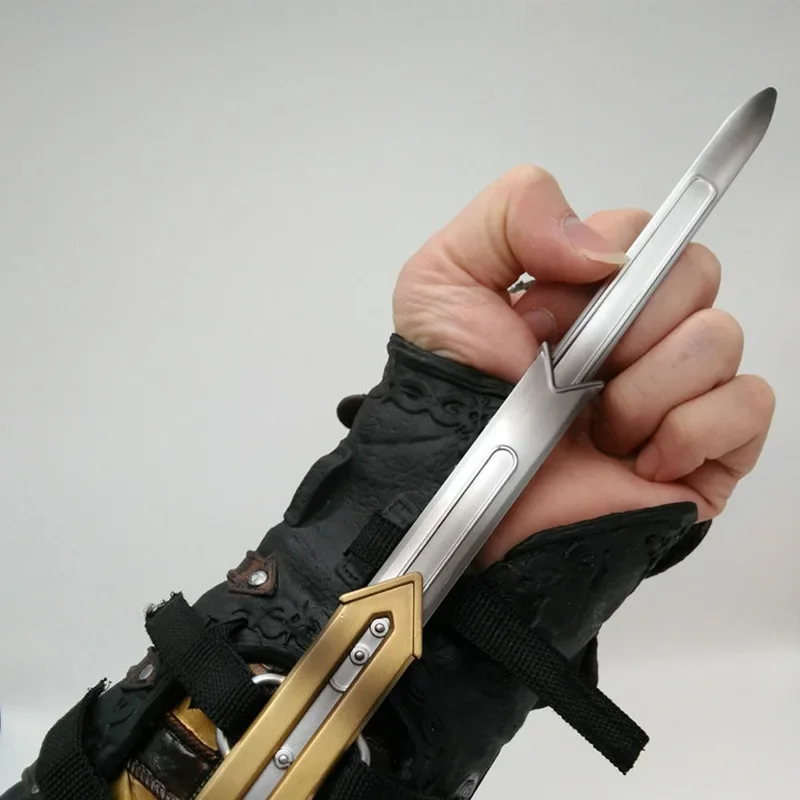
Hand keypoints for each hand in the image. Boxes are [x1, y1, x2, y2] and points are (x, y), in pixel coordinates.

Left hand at [393, 166, 774, 564]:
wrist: (460, 501)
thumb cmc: (447, 398)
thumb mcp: (442, 281)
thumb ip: (512, 214)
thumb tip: (606, 248)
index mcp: (586, 291)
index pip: (644, 233)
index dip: (601, 268)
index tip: (543, 318)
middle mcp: (635, 333)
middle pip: (695, 274)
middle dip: (627, 325)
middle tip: (573, 373)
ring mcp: (673, 390)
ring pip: (721, 337)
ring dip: (645, 388)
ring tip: (596, 428)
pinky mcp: (704, 449)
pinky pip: (750, 406)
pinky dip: (690, 431)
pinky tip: (638, 457)